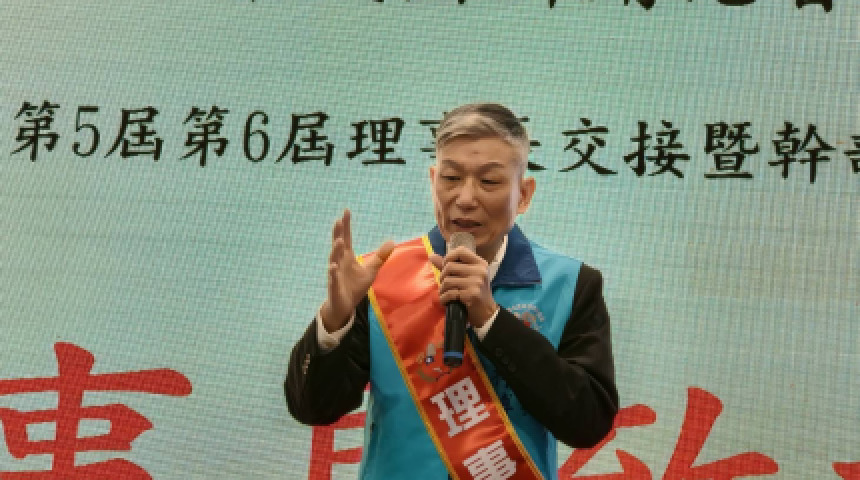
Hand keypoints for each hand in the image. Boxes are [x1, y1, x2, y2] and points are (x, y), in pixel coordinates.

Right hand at [321, 209, 394, 332]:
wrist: (345, 306)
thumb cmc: (355, 286)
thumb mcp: (371, 270)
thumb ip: (379, 257)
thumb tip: (392, 242)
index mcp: (347, 257)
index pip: (346, 238)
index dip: (346, 225)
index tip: (346, 211)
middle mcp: (339, 262)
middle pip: (338, 245)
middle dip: (338, 233)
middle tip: (338, 221)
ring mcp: (335, 274)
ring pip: (334, 260)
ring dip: (335, 250)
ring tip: (338, 240)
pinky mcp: (334, 286)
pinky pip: (333, 279)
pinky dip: (332, 273)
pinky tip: (333, 266)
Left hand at [429, 247, 497, 327]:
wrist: (486, 313)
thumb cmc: (475, 293)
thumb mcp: (467, 276)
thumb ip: (450, 265)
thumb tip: (431, 255)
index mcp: (480, 263)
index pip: (461, 250)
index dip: (449, 257)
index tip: (447, 267)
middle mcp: (480, 270)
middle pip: (450, 266)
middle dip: (442, 277)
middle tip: (445, 285)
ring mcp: (476, 282)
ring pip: (447, 281)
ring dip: (442, 289)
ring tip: (445, 294)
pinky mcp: (471, 295)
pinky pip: (449, 293)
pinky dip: (444, 298)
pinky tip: (446, 301)